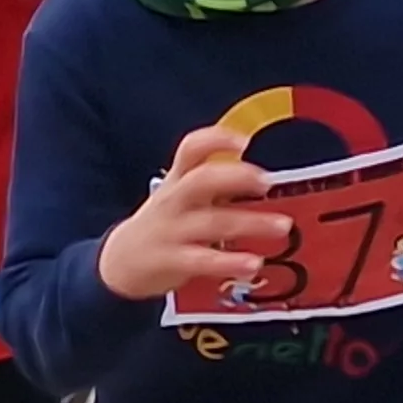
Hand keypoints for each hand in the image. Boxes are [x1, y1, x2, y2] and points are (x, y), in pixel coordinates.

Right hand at [96, 126, 293, 300]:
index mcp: (178, 180)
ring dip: (250, 223)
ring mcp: (171, 230)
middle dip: (237, 177)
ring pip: (212, 222)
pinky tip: (253, 263)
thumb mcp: (180, 196)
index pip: (192, 149)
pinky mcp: (171, 260)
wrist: (120, 262)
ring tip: (282, 226)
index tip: (246, 139)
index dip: (217, 139)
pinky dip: (230, 261)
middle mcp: (174, 201)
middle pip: (201, 180)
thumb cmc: (163, 224)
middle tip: (268, 182)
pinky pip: (203, 260)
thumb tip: (262, 176)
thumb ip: (216, 184)